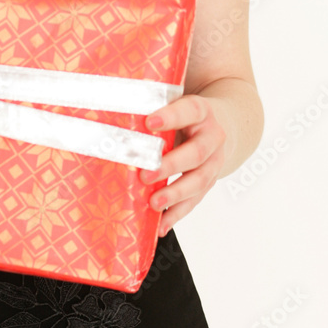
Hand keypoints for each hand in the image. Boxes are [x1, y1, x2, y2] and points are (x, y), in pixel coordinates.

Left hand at [139, 94, 226, 236]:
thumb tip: (108, 106)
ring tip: (154, 203)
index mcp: (202, 111)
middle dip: (170, 165)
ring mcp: (214, 162)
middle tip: (145, 175)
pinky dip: (177, 214)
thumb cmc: (185, 113)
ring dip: (175, 194)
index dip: (171, 117)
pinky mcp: (209, 181)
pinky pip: (195, 201)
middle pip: (196, 153)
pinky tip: (161, 225)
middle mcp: (212, 137)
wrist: (220, 124)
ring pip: (200, 180)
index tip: (149, 123)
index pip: (190, 110)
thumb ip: (151, 104)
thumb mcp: (175, 102)